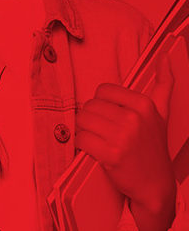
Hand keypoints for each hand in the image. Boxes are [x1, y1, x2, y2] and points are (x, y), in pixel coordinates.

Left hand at [75, 53, 175, 229]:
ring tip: (99, 140)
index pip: (102, 91)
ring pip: (81, 121)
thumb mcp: (161, 113)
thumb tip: (163, 58)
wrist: (155, 185)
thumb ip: (163, 84)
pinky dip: (82, 146)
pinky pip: (80, 139)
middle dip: (92, 119)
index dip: (102, 105)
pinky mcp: (111, 154)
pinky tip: (95, 151)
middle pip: (89, 106)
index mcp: (144, 105)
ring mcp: (123, 136)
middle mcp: (134, 118)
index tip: (112, 117)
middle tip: (104, 132)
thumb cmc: (153, 148)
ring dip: (85, 131)